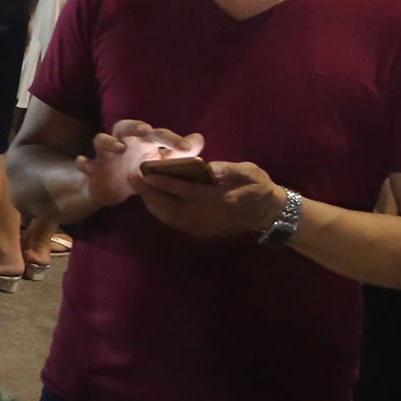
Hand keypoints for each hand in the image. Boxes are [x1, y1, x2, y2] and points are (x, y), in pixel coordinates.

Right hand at [77, 119, 200, 210]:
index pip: (157, 134)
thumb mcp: (163, 163)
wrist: (115, 189)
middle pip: (125, 126)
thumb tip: (199, 138)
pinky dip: (83, 162)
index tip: (187, 148)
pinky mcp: (93, 168)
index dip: (171, 139)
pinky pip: (84, 163)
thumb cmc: (142, 170)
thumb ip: (181, 153)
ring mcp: (106, 154)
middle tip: (147, 130)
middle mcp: (123, 141)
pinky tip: (85, 163)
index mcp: (142, 140)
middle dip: (135, 126)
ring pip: (101, 140)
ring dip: (110, 142)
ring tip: (120, 148)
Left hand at [134, 158, 287, 239]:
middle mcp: (208, 218)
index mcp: (220, 200)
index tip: (145, 172)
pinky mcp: (200, 232)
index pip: (186, 191)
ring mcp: (202, 228)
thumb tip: (209, 168)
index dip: (164, 182)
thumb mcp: (251, 173)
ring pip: (169, 217)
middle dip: (149, 193)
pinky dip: (160, 211)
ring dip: (151, 203)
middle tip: (132, 178)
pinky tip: (152, 198)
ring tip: (138, 186)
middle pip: (170, 207)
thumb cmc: (259, 187)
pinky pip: (174, 222)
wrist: (269, 214)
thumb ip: (230, 170)